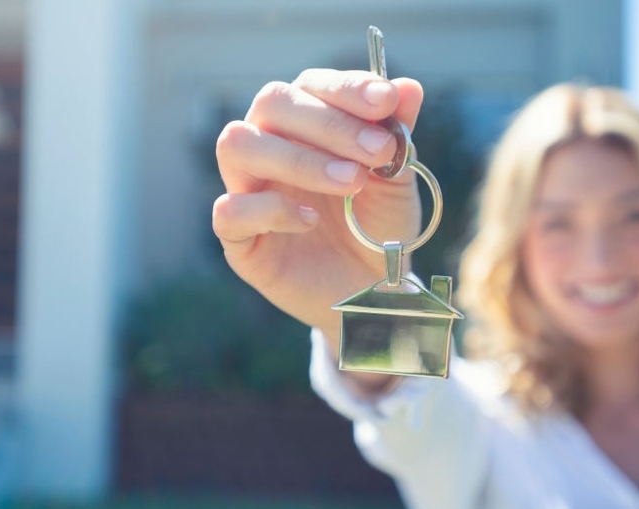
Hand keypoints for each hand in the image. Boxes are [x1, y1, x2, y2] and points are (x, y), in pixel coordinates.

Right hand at [213, 69, 424, 345]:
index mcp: (305, 123)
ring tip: (351, 183)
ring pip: (237, 145)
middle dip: (330, 123)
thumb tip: (409, 87)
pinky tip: (310, 220)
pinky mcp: (239, 238)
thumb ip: (397, 136)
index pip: (311, 85)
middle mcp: (269, 146)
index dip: (346, 88)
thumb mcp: (397, 182)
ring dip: (298, 159)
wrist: (373, 293)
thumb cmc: (378, 228)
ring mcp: (247, 189)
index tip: (386, 101)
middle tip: (378, 152)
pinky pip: (230, 211)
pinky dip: (271, 209)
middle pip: (271, 103)